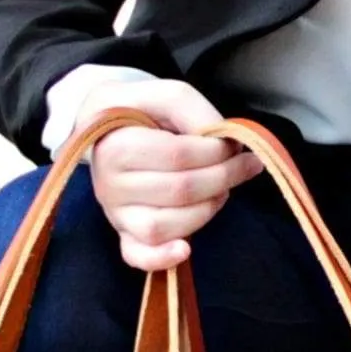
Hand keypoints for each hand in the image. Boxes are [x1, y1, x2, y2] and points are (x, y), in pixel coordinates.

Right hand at [81, 78, 263, 272]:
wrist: (106, 129)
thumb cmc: (141, 111)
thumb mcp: (166, 93)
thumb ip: (193, 109)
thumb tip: (221, 139)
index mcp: (116, 147)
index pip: (179, 155)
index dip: (217, 152)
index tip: (234, 144)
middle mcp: (110, 185)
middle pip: (180, 191)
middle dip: (224, 177)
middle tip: (244, 164)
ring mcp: (116, 213)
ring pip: (168, 226)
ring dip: (208, 209)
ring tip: (221, 189)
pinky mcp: (124, 233)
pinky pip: (139, 256)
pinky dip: (163, 258)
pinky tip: (185, 248)